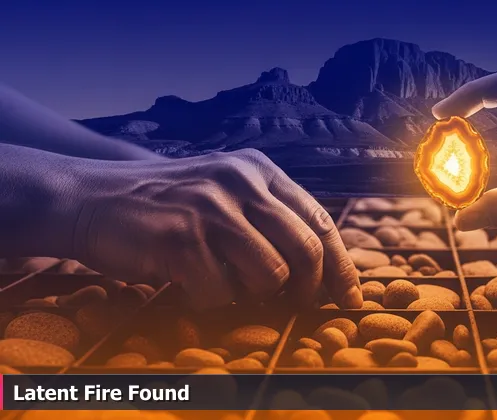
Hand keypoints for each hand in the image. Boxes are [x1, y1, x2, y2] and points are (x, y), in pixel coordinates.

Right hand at [65, 149, 361, 309]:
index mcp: (260, 170)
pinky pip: (220, 293)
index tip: (350, 300)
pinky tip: (187, 281)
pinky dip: (208, 300)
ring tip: (225, 283)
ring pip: (270, 276)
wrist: (93, 197)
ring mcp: (212, 206)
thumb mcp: (227, 191)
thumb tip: (323, 274)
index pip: (321, 222)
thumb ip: (272, 219)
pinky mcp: (182, 237)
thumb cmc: (170, 205)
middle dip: (307, 290)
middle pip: (306, 251)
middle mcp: (242, 181)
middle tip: (294, 307)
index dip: (341, 267)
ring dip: (252, 294)